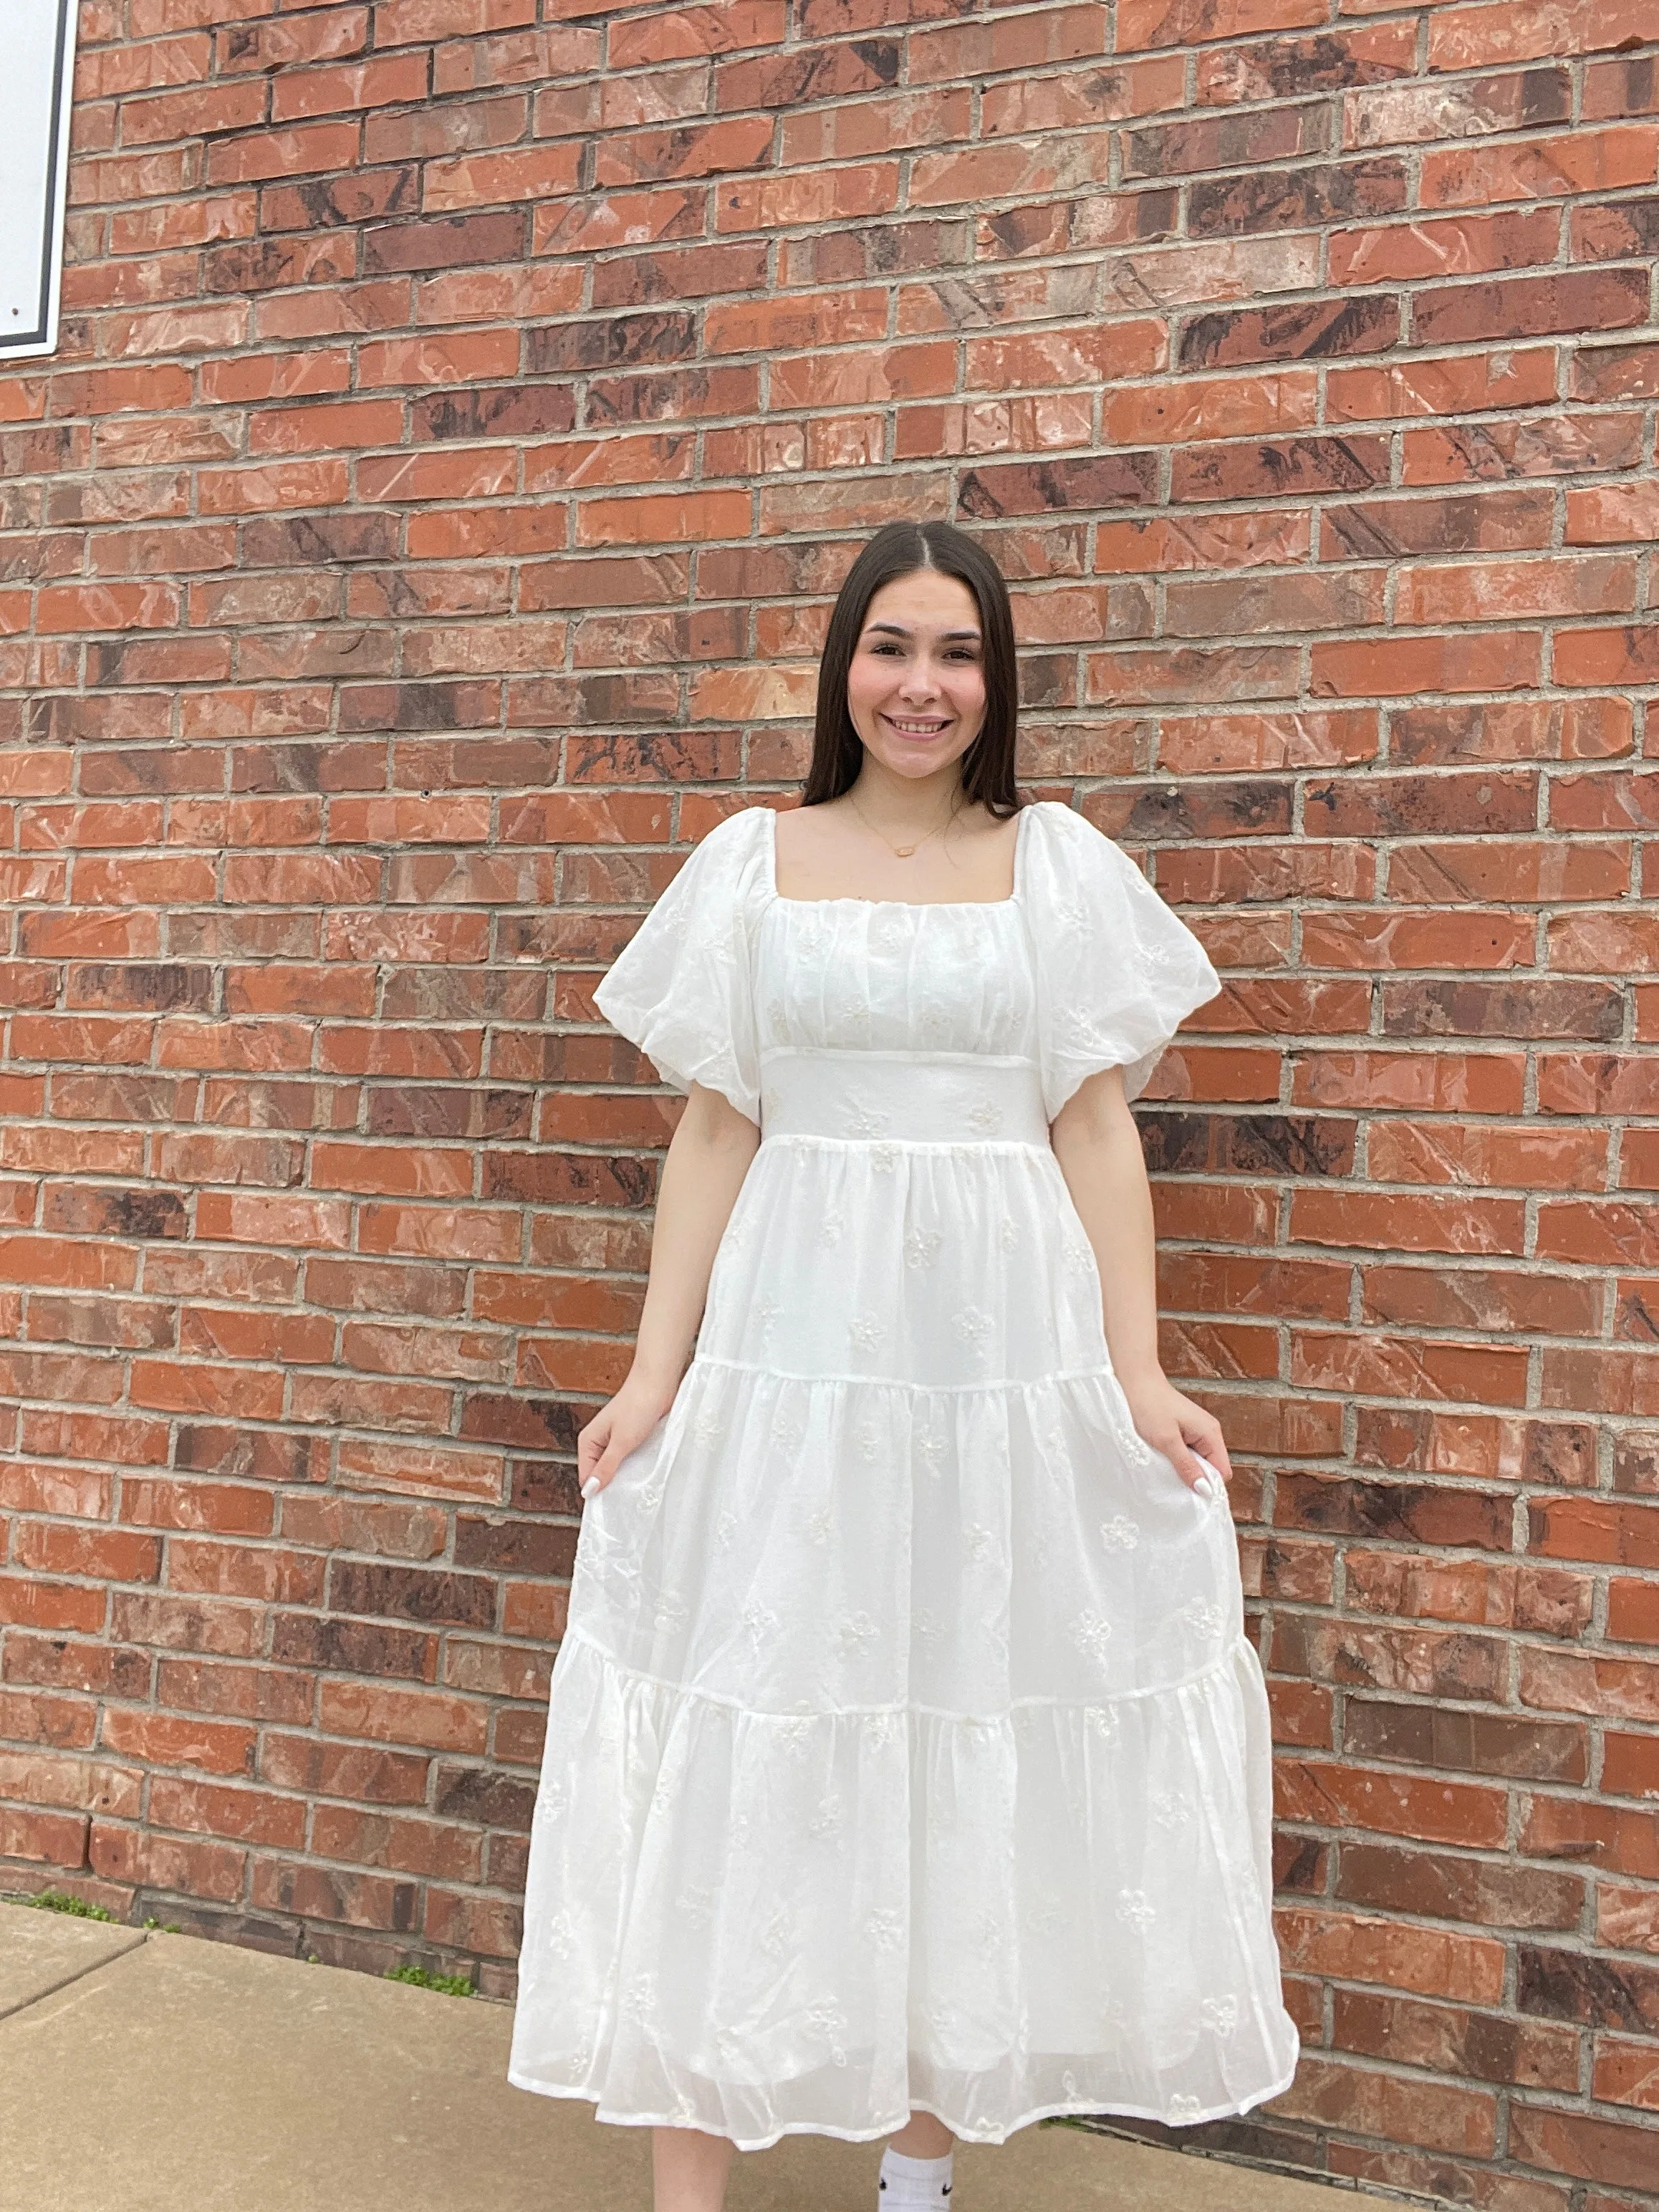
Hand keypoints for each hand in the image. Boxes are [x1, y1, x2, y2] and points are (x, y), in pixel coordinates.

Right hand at [577, 1374, 676, 1501]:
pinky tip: (646, 1473)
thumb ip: (606, 1467)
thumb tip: (589, 1490)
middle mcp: (599, 1441)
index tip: (612, 1508)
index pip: (587, 1477)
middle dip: (613, 1485)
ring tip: (638, 1488)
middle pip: (601, 1473)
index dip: (597, 1491)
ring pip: (617, 1467)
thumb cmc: (637, 1406)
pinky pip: (630, 1459)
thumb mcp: (621, 1442)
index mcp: (589, 1441)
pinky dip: (637, 1466)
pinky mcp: (632, 1438)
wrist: (658, 1382)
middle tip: (628, 1500)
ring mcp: (616, 1440)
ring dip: (627, 1475)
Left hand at [1117, 1371, 1232, 1495]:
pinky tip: (1161, 1457)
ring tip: (1164, 1467)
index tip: (1188, 1494)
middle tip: (1172, 1480)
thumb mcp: (1166, 1440)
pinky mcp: (1182, 1430)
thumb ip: (1186, 1465)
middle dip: (1194, 1477)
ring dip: (1183, 1468)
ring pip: (1197, 1461)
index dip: (1208, 1485)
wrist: (1132, 1380)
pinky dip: (1176, 1458)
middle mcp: (1208, 1432)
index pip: (1222, 1471)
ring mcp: (1195, 1430)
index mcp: (1210, 1433)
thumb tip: (1204, 1489)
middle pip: (1211, 1467)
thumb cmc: (1148, 1406)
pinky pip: (1186, 1452)